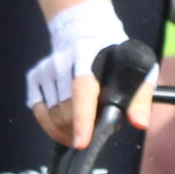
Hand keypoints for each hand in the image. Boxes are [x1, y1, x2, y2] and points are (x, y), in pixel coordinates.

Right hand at [26, 0, 131, 145]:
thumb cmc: (116, 58)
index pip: (83, 90)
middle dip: (81, 130)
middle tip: (97, 128)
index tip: (82, 143)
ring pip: (52, 116)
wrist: (84, 31)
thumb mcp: (136, 70)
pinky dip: (52, 126)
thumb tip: (140, 123)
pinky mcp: (34, 77)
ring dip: (68, 131)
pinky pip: (39, 113)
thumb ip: (140, 98)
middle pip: (65, 110)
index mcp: (88, 55)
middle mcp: (62, 61)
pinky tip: (67, 125)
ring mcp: (45, 69)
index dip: (82, 118)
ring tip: (85, 126)